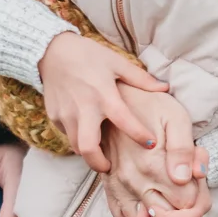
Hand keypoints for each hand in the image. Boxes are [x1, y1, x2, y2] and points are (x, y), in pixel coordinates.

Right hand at [37, 32, 168, 172]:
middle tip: (110, 166)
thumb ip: (140, 79)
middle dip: (99, 163)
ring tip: (99, 151)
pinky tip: (85, 131)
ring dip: (88, 152)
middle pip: (88, 148)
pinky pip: (67, 134)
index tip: (151, 144)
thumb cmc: (89, 55)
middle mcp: (84, 108)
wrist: (53, 51)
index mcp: (104, 95)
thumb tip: (164, 88)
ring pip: (76, 145)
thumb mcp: (116, 62)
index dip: (139, 135)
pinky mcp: (54, 116)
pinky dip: (77, 137)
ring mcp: (66, 114)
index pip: (124, 121)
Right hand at [101, 91, 209, 216]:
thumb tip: (189, 178)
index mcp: (153, 166)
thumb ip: (184, 149)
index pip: (186, 205)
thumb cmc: (150, 106)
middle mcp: (133, 182)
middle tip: (197, 205)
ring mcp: (119, 189)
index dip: (201, 201)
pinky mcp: (110, 191)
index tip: (203, 186)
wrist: (116, 99)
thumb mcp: (176, 117)